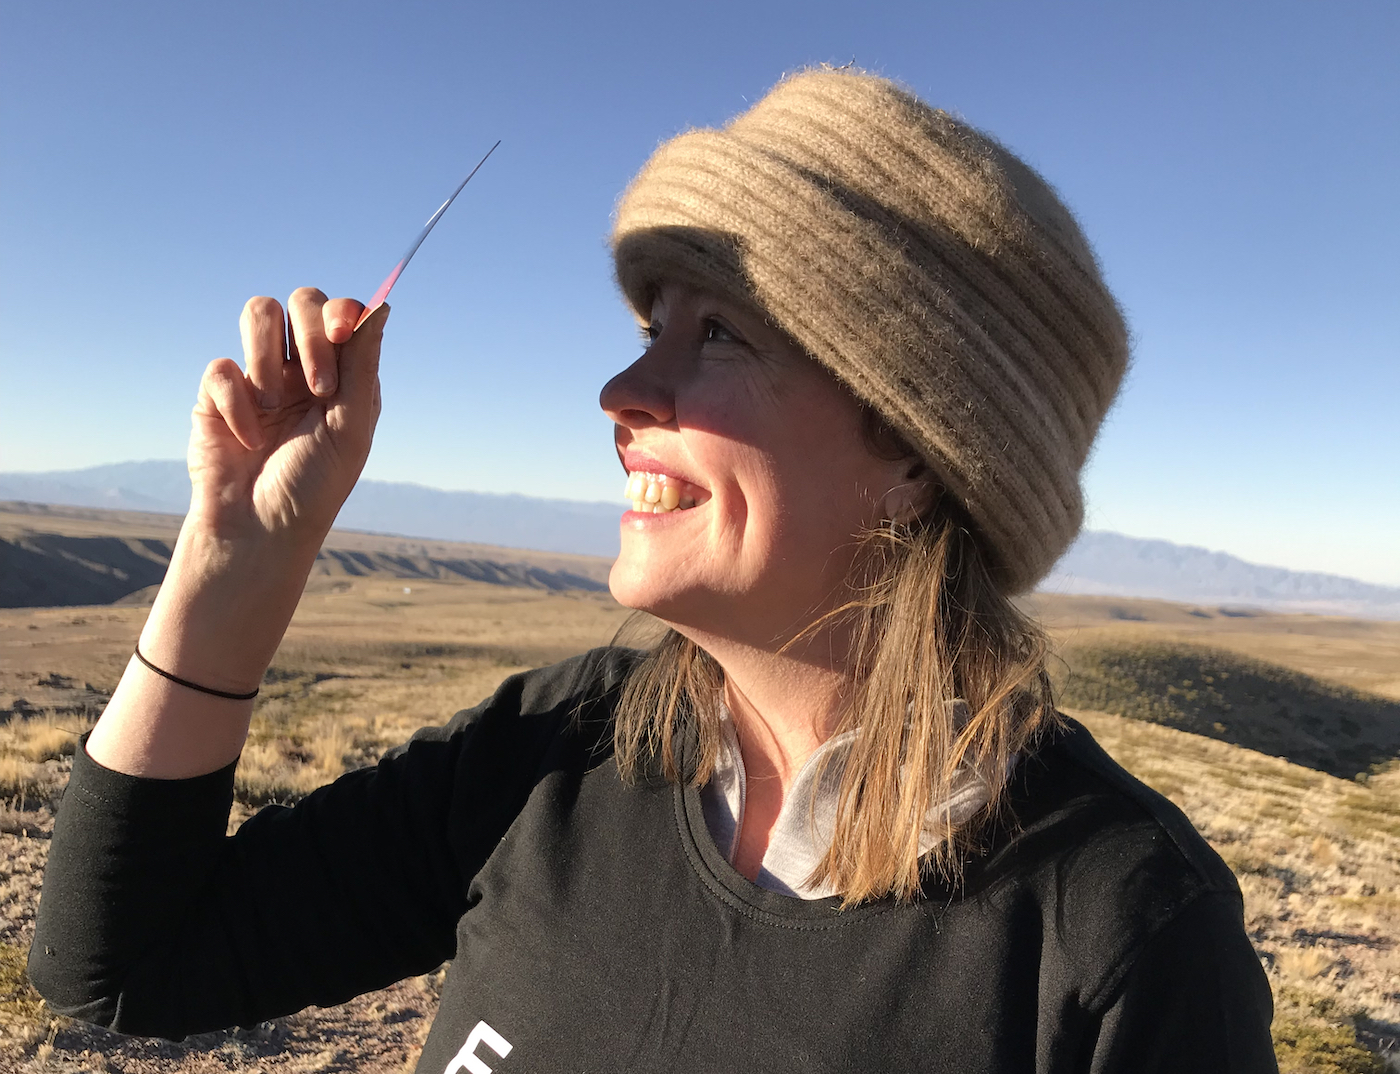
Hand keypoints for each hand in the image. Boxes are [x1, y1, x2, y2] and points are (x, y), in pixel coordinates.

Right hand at [187, 288, 387, 549]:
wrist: (259, 529)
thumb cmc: (313, 486)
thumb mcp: (349, 429)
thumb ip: (362, 366)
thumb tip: (382, 307)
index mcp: (342, 375)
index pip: (343, 314)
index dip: (341, 313)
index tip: (340, 335)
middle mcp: (301, 368)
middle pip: (302, 300)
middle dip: (310, 334)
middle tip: (319, 386)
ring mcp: (259, 375)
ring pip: (259, 312)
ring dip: (269, 356)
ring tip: (275, 406)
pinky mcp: (217, 392)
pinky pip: (221, 367)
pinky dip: (236, 404)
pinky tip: (247, 440)